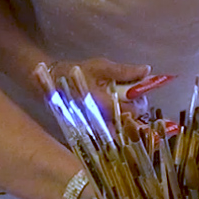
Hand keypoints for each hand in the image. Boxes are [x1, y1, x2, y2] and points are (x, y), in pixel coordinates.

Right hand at [34, 57, 151, 124]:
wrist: (51, 83)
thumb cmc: (76, 72)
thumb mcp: (100, 67)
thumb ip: (124, 71)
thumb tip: (146, 70)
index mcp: (104, 103)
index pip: (133, 110)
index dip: (140, 102)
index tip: (138, 93)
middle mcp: (101, 119)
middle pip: (129, 121)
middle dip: (134, 110)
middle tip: (130, 97)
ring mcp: (96, 126)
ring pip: (121, 128)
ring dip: (126, 117)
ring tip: (120, 104)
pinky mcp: (91, 129)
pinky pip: (109, 132)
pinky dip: (115, 124)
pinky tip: (112, 113)